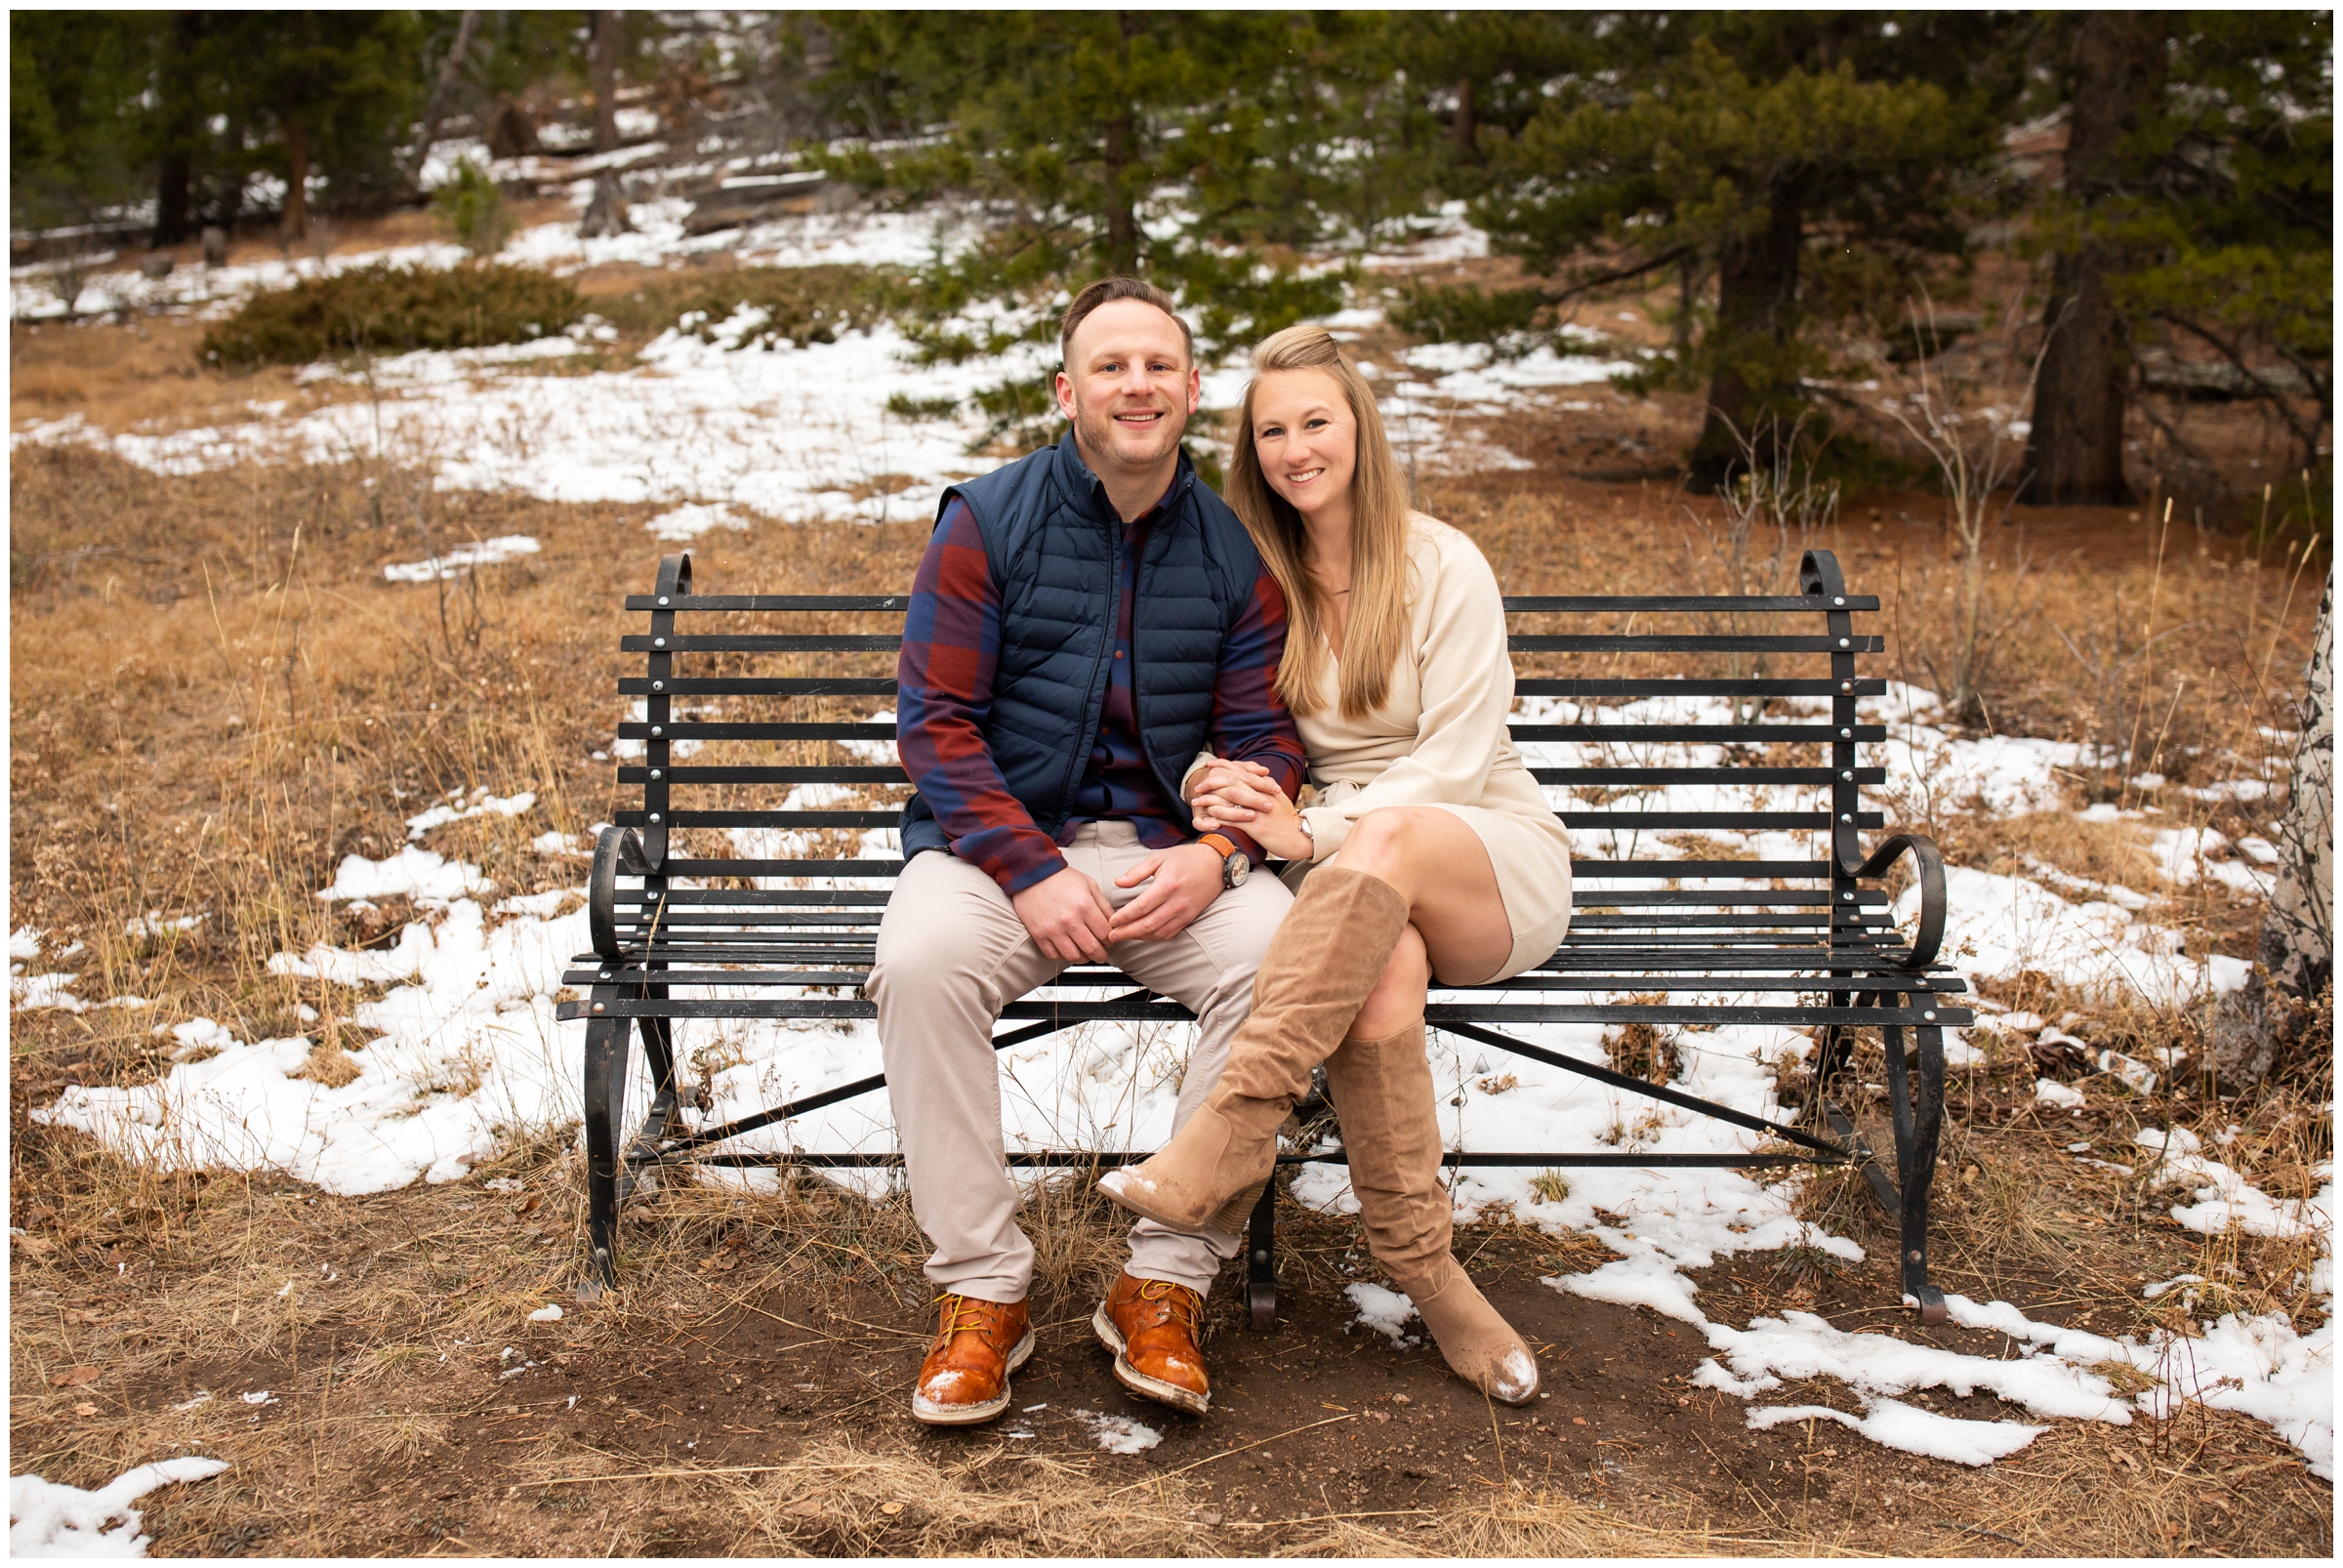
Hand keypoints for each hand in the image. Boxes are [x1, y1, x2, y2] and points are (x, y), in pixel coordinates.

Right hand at [1011, 865, 1115, 963]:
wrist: (1032, 874)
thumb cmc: (1061, 878)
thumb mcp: (1089, 884)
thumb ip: (1103, 904)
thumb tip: (1113, 923)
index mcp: (1084, 906)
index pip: (1104, 934)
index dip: (1110, 940)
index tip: (1108, 940)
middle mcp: (1070, 920)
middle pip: (1091, 948)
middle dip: (1101, 955)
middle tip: (1101, 954)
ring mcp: (1053, 930)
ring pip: (1074, 956)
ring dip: (1083, 959)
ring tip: (1086, 955)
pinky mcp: (1039, 935)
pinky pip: (1054, 955)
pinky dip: (1063, 957)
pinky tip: (1068, 951)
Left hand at [1106, 842, 1224, 943]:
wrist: (1215, 864)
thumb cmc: (1186, 859)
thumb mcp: (1159, 858)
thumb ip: (1137, 872)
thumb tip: (1118, 882)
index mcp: (1167, 885)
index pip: (1141, 907)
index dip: (1124, 917)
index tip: (1112, 921)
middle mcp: (1177, 902)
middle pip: (1148, 924)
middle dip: (1127, 932)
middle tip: (1112, 935)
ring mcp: (1184, 912)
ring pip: (1158, 932)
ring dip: (1139, 937)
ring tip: (1124, 936)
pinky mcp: (1189, 918)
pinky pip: (1169, 933)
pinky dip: (1154, 937)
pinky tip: (1142, 935)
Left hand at [1190, 760, 1311, 861]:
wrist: (1299, 836)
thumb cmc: (1287, 819)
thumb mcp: (1278, 798)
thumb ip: (1267, 786)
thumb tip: (1258, 775)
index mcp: (1265, 786)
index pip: (1241, 770)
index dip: (1223, 766)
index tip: (1210, 765)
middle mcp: (1260, 795)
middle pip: (1231, 781)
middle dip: (1211, 782)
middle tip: (1197, 787)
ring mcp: (1258, 810)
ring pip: (1229, 799)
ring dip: (1209, 799)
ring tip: (1196, 803)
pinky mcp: (1256, 826)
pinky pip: (1233, 818)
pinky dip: (1218, 816)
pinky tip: (1207, 816)